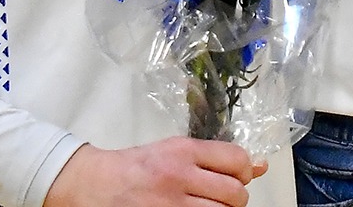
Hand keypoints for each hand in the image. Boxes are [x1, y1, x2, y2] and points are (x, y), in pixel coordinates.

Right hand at [42, 139, 264, 206]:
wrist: (93, 184)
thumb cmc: (136, 167)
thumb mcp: (175, 151)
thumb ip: (215, 158)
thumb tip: (259, 166)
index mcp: (183, 151)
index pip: (237, 160)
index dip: (244, 172)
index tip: (238, 177)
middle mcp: (178, 176)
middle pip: (234, 193)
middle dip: (236, 197)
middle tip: (224, 198)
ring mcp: (169, 204)